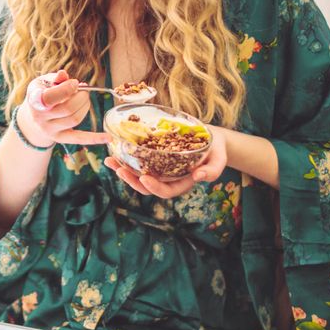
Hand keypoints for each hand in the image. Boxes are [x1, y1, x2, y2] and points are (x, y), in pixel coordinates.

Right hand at [19, 70, 109, 145]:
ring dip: (85, 106)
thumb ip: (55, 78)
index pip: (51, 97)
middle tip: (85, 90)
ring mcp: (50, 130)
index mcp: (35, 101)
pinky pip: (79, 138)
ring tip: (85, 99)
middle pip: (67, 109)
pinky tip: (107, 138)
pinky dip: (94, 138)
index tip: (76, 83)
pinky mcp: (60, 138)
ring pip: (75, 119)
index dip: (67, 89)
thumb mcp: (43, 83)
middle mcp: (40, 118)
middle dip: (81, 97)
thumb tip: (64, 75)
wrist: (33, 116)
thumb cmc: (42, 94)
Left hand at [103, 125, 227, 198]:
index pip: (167, 191)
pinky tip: (114, 151)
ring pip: (139, 175)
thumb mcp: (219, 159)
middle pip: (147, 186)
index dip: (154, 188)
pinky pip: (139, 161)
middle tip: (120, 170)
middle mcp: (169, 178)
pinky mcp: (155, 158)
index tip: (144, 178)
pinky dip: (125, 158)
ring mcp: (160, 169)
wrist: (211, 138)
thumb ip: (212, 170)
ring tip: (110, 161)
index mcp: (183, 182)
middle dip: (132, 180)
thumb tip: (198, 177)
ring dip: (124, 170)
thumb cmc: (216, 149)